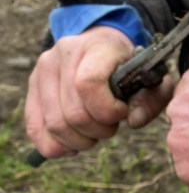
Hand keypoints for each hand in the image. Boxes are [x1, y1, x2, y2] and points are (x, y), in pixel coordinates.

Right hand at [25, 26, 172, 158]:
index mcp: (95, 47)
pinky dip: (55, 146)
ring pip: (55, 125)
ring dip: (80, 141)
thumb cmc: (129, 67)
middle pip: (74, 114)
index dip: (107, 111)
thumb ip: (153, 99)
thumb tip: (134, 121)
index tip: (121, 112)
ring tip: (94, 133)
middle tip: (110, 126)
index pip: (88, 85)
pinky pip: (35, 128)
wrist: (100, 46)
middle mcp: (63, 54)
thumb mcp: (151, 79)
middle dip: (98, 131)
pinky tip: (73, 145)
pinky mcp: (32, 87)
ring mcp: (43, 70)